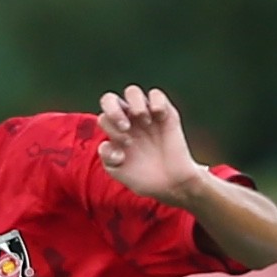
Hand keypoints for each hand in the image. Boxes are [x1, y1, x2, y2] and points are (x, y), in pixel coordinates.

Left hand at [97, 86, 208, 204]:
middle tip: (126, 128)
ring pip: (132, 92)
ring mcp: (147, 115)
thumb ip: (107, 158)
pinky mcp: (166, 113)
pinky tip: (159, 117)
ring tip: (144, 121)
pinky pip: (156, 94)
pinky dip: (156, 102)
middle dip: (114, 110)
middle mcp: (128, 121)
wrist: (172, 184)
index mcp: (115, 132)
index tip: (124, 149)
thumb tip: (106, 144)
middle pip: (110, 99)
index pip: (104, 118)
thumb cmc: (144, 178)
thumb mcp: (120, 172)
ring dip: (134, 104)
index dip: (110, 130)